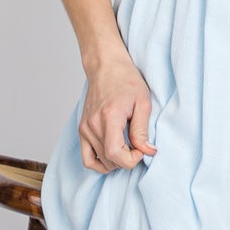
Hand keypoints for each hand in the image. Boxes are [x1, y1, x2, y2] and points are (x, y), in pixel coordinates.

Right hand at [79, 52, 157, 172]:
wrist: (106, 67)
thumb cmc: (126, 80)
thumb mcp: (143, 103)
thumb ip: (142, 130)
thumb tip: (148, 151)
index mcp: (109, 117)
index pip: (114, 154)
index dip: (131, 160)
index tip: (142, 149)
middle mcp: (93, 125)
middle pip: (108, 160)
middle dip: (127, 160)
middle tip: (138, 147)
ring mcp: (85, 128)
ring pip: (99, 162)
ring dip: (116, 162)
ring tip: (127, 149)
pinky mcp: (82, 130)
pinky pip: (87, 158)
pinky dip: (100, 163)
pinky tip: (113, 157)